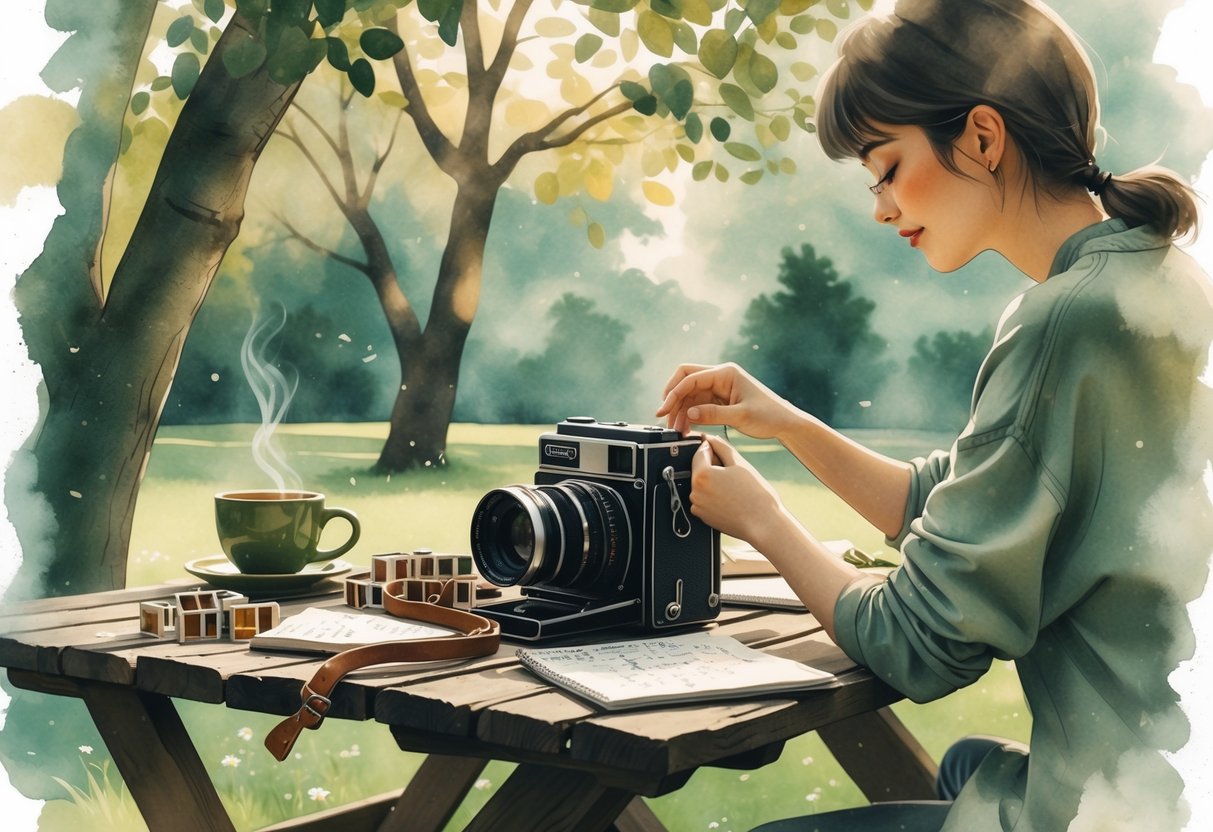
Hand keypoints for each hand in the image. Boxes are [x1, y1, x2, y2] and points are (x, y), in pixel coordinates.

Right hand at [657, 362, 795, 438]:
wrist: (785, 422)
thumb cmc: (770, 416)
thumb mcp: (741, 416)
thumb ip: (713, 414)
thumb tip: (689, 413)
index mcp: (725, 373)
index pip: (691, 378)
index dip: (674, 394)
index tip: (664, 411)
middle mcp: (720, 377)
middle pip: (686, 380)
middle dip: (673, 398)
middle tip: (664, 418)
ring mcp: (719, 388)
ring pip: (690, 394)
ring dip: (681, 410)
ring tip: (676, 430)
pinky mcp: (719, 399)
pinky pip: (698, 404)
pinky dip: (690, 415)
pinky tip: (686, 428)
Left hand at [689, 434, 784, 545]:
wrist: (764, 524)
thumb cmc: (756, 495)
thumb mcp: (739, 463)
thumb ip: (721, 446)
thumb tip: (709, 437)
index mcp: (702, 476)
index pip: (700, 452)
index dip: (712, 448)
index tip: (723, 451)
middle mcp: (695, 492)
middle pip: (700, 469)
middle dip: (713, 466)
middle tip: (734, 471)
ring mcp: (698, 506)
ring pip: (702, 484)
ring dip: (714, 480)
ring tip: (735, 486)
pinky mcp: (703, 517)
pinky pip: (704, 499)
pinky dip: (714, 495)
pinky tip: (731, 497)